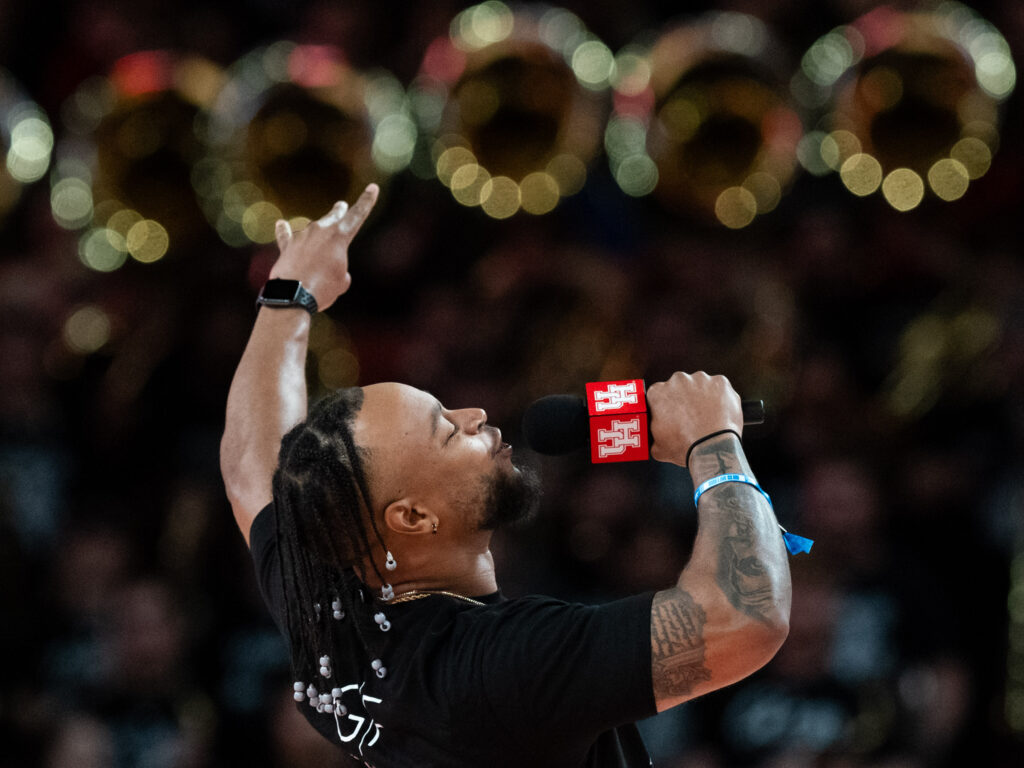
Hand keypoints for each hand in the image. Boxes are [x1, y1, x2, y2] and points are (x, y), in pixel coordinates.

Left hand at [268, 183, 379, 309]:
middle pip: (333, 216)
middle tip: (341, 205)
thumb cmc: (324, 289)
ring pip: (312, 229)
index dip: (367, 201)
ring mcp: (301, 236)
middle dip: (339, 211)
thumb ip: (338, 268)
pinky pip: (285, 236)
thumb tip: (326, 265)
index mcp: (340, 237)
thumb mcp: (341, 281)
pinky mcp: (286, 246)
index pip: (358, 215)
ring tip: (318, 236)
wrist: (294, 297)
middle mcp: (320, 230)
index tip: (373, 187)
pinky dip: (284, 231)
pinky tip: (281, 224)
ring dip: (316, 233)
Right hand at [647, 372, 742, 465]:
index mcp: (658, 393)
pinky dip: (720, 398)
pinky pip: (719, 388)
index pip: (658, 395)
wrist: (713, 449)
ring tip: (707, 418)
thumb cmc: (685, 447)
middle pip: (679, 386)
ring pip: (700, 385)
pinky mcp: (720, 382)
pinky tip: (720, 414)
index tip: (671, 417)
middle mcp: (678, 380)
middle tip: (691, 418)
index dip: (665, 407)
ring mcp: (700, 379)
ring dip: (702, 397)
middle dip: (684, 399)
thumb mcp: (657, 446)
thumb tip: (658, 435)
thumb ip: (655, 433)